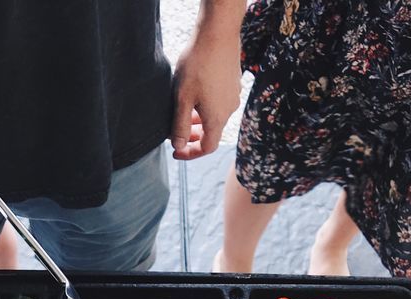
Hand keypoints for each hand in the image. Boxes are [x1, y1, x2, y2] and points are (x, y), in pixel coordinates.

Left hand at [170, 2, 243, 159]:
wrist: (217, 33)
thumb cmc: (198, 65)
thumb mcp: (182, 99)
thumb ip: (180, 125)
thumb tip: (178, 146)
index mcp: (217, 117)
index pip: (207, 147)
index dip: (191, 153)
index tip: (176, 152)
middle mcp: (229, 109)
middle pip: (212, 132)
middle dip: (194, 137)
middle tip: (177, 135)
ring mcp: (233, 94)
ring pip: (215, 116)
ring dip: (199, 121)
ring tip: (184, 115)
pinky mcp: (233, 82)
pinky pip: (219, 102)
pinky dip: (206, 107)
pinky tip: (195, 95)